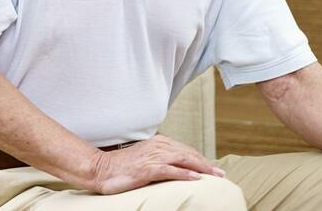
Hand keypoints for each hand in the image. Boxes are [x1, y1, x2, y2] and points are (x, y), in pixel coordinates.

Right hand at [88, 134, 225, 194]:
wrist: (100, 169)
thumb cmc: (120, 166)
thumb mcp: (142, 158)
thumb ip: (158, 158)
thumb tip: (174, 167)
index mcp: (156, 143)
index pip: (184, 149)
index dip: (200, 158)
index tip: (212, 168)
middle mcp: (156, 147)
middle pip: (187, 153)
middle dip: (205, 163)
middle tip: (220, 174)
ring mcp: (151, 157)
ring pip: (182, 160)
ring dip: (201, 168)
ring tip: (214, 176)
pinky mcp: (146, 169)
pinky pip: (169, 170)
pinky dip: (184, 173)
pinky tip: (196, 178)